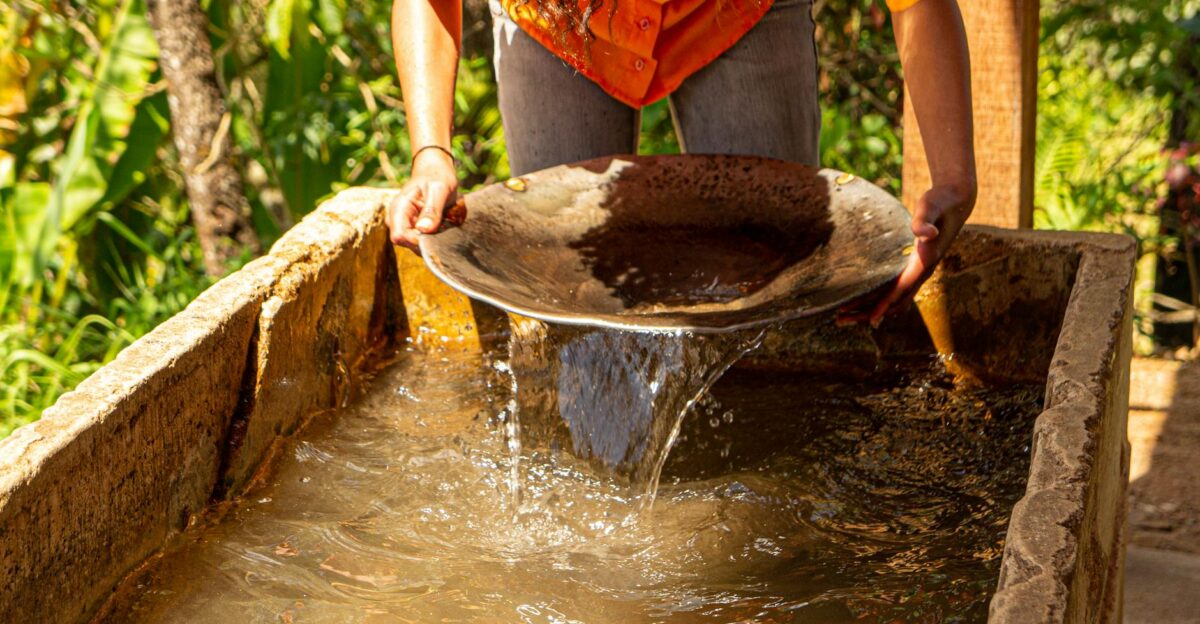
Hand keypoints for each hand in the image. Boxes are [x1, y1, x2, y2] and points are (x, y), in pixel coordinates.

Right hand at [387, 147, 457, 249]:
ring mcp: (406, 224)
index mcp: (399, 208)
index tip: (434, 232)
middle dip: (428, 239)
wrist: (437, 170)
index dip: (416, 241)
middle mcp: (398, 219)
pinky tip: (444, 223)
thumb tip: (423, 230)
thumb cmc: (437, 176)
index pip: (399, 236)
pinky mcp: (415, 228)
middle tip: (444, 223)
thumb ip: (432, 210)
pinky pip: (425, 240)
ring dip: (434, 238)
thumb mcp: (439, 189)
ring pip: (418, 244)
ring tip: (445, 220)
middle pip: (408, 243)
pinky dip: (437, 235)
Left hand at [839, 182, 975, 325]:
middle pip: (895, 302)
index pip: (902, 290)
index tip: (869, 320)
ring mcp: (917, 272)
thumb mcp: (930, 207)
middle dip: (869, 313)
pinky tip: (861, 301)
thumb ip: (924, 220)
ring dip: (869, 309)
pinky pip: (894, 290)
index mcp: (924, 262)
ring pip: (894, 299)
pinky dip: (877, 300)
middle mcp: (922, 272)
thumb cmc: (940, 201)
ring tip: (843, 315)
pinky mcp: (912, 267)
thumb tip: (926, 234)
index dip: (885, 305)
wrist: (955, 200)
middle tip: (840, 320)